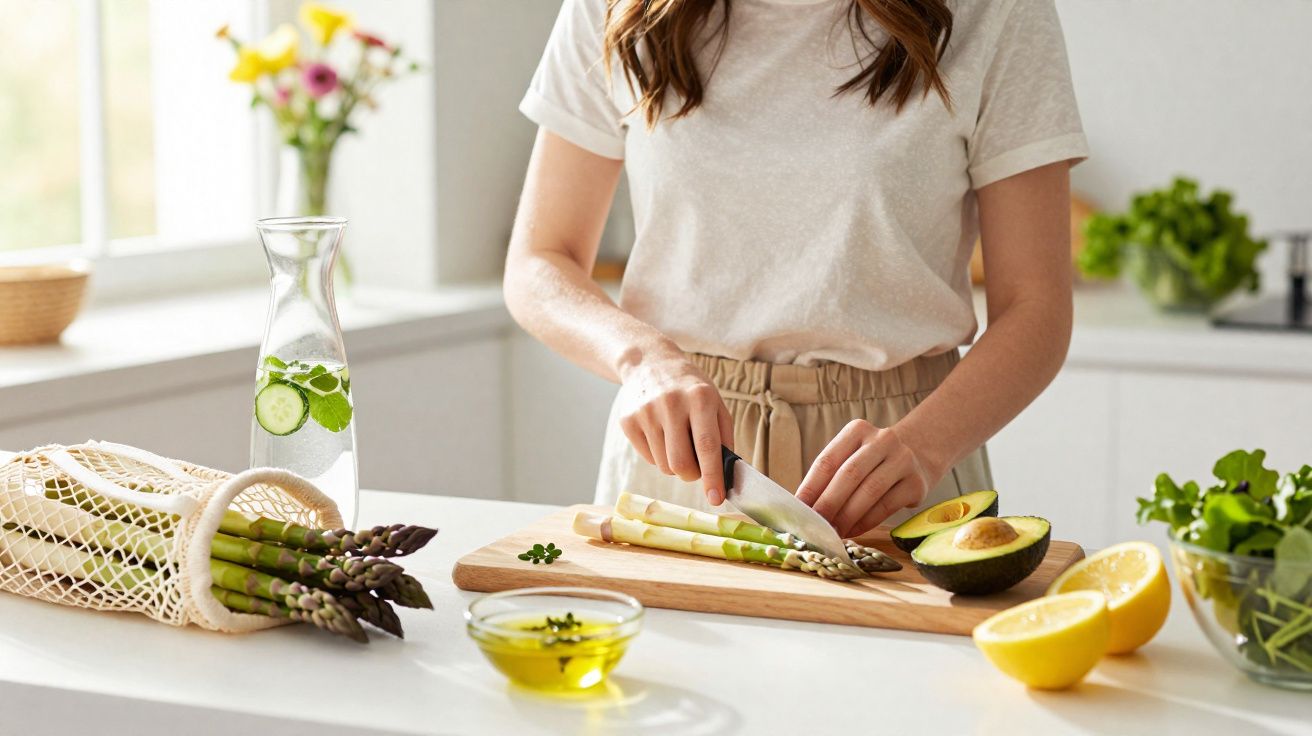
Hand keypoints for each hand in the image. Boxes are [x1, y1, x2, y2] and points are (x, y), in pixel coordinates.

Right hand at [616, 350, 733, 505]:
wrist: (650, 363)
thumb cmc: (690, 389)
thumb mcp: (715, 403)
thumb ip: (723, 438)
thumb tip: (725, 475)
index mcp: (700, 398)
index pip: (707, 446)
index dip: (712, 476)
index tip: (716, 499)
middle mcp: (671, 404)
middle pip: (680, 464)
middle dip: (691, 475)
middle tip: (696, 468)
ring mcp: (646, 412)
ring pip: (664, 465)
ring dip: (675, 464)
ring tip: (677, 441)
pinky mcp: (628, 420)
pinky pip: (648, 458)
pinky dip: (659, 455)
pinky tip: (661, 434)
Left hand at [795, 420, 935, 537]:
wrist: (920, 453)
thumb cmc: (873, 460)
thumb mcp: (853, 455)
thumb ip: (831, 475)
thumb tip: (804, 507)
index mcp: (857, 430)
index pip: (827, 460)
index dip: (810, 487)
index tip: (798, 509)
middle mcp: (882, 440)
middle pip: (848, 475)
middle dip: (828, 504)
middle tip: (815, 525)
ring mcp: (903, 460)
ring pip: (869, 492)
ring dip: (847, 516)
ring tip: (833, 532)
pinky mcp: (917, 483)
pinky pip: (886, 506)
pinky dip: (866, 522)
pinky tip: (853, 532)